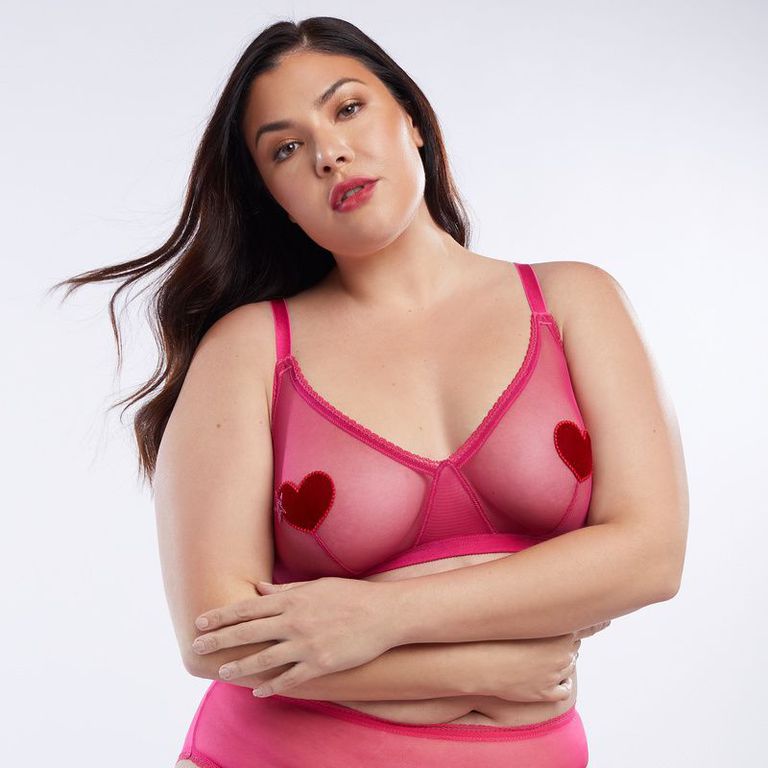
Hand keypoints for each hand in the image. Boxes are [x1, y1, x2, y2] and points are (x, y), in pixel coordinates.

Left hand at [191, 577, 396, 696]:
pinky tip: (258, 691)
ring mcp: (307, 644)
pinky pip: (290, 678)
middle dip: (219, 640)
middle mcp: (294, 621)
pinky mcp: (320, 663)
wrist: (385, 613)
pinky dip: (271, 686)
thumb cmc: (351, 595)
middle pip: (248, 632)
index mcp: (292, 600)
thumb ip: (286, 592)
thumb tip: (260, 590)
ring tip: (222, 672)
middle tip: (196, 648)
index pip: (248, 608)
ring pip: (264, 658)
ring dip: (240, 666)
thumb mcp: (317, 586)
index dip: (222, 616)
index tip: (201, 622)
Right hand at [477, 620, 610, 702]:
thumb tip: (555, 596)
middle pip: (574, 645)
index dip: (598, 620)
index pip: (590, 624)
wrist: (477, 661)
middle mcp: (562, 651)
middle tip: (546, 640)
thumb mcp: (521, 613)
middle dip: (564, 643)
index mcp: (559, 629)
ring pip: (568, 666)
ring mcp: (555, 673)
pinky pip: (563, 689)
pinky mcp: (547, 692)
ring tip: (534, 658)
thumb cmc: (496, 633)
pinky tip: (542, 678)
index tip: (606, 617)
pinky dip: (557, 684)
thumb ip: (542, 607)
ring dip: (558, 663)